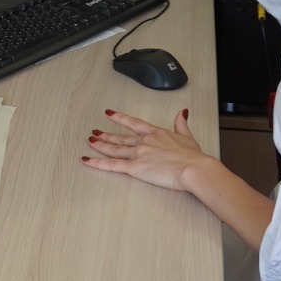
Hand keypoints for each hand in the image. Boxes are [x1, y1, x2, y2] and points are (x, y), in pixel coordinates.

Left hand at [83, 108, 210, 190]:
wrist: (193, 168)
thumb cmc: (193, 157)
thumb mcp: (188, 136)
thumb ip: (181, 124)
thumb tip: (182, 113)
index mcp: (155, 133)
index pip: (133, 123)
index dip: (120, 118)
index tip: (110, 114)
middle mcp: (144, 141)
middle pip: (120, 138)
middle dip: (106, 135)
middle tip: (95, 133)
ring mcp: (137, 153)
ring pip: (114, 149)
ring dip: (100, 146)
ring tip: (90, 142)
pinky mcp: (134, 167)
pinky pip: (112, 165)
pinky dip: (97, 162)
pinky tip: (87, 160)